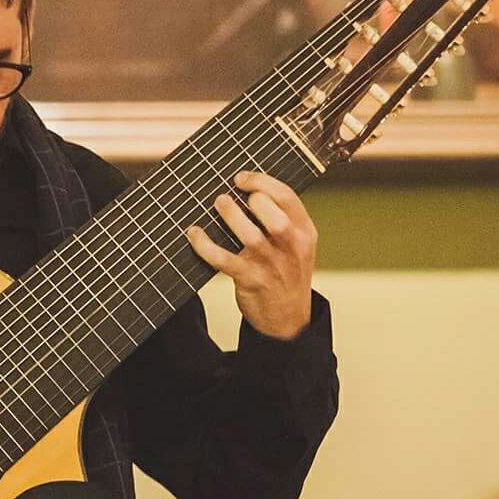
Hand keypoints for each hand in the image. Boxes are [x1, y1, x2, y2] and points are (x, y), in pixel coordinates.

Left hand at [185, 170, 316, 339]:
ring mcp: (271, 265)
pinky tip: (194, 234)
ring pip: (250, 236)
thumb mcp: (297, 245)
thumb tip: (246, 191)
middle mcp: (291, 247)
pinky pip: (224, 260)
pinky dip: (205, 246)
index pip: (288, 198)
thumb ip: (282, 219)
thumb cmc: (286, 274)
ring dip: (230, 216)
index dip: (263, 182)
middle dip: (253, 199)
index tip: (240, 178)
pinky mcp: (251, 280)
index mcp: (304, 232)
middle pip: (274, 216)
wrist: (288, 320)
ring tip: (218, 203)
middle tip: (231, 195)